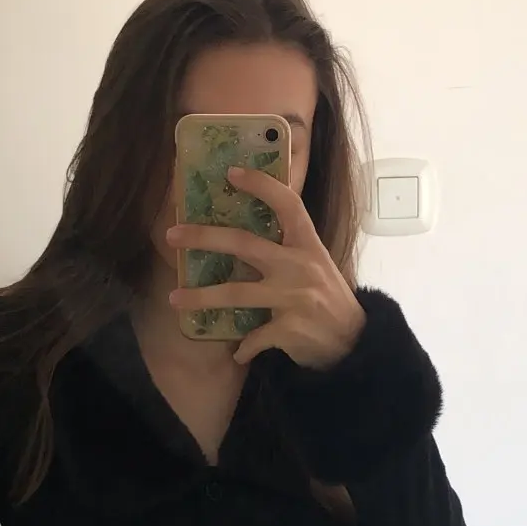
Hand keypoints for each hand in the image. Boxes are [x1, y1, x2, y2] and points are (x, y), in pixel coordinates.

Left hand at [167, 167, 366, 367]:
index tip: (231, 173)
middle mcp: (300, 266)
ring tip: (174, 299)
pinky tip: (238, 352)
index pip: (288, 204)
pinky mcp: (289, 330)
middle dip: (204, 238)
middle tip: (172, 234)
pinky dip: (243, 348)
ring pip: (236, 293)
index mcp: (308, 244)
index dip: (261, 185)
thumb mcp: (315, 264)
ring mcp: (294, 297)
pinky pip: (254, 337)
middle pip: (244, 245)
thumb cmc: (326, 298)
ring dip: (201, 297)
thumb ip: (288, 248)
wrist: (354, 342)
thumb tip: (244, 234)